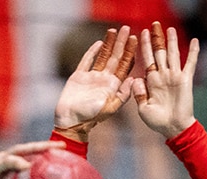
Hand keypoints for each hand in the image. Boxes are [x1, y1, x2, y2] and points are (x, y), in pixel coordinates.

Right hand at [54, 25, 136, 141]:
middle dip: (121, 43)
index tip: (135, 39)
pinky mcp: (78, 77)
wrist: (71, 121)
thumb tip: (134, 79)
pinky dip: (92, 52)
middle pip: (115, 57)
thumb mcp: (111, 107)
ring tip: (113, 30)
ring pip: (102, 56)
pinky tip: (99, 43)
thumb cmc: (91, 117)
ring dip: (108, 44)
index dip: (130, 52)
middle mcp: (104, 79)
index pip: (124, 66)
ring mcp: (91, 77)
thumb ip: (123, 94)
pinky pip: (86, 61)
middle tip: (126, 29)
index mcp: (113, 86)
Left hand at [132, 22, 198, 139]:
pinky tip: (195, 40)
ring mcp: (174, 76)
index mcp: (151, 81)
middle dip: (156, 39)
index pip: (146, 60)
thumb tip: (138, 79)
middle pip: (159, 53)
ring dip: (172, 41)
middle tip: (154, 24)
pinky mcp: (186, 80)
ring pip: (172, 54)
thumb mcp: (143, 108)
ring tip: (170, 28)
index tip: (140, 34)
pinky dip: (193, 52)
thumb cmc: (156, 121)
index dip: (144, 47)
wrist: (173, 128)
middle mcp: (162, 76)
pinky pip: (190, 63)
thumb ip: (139, 94)